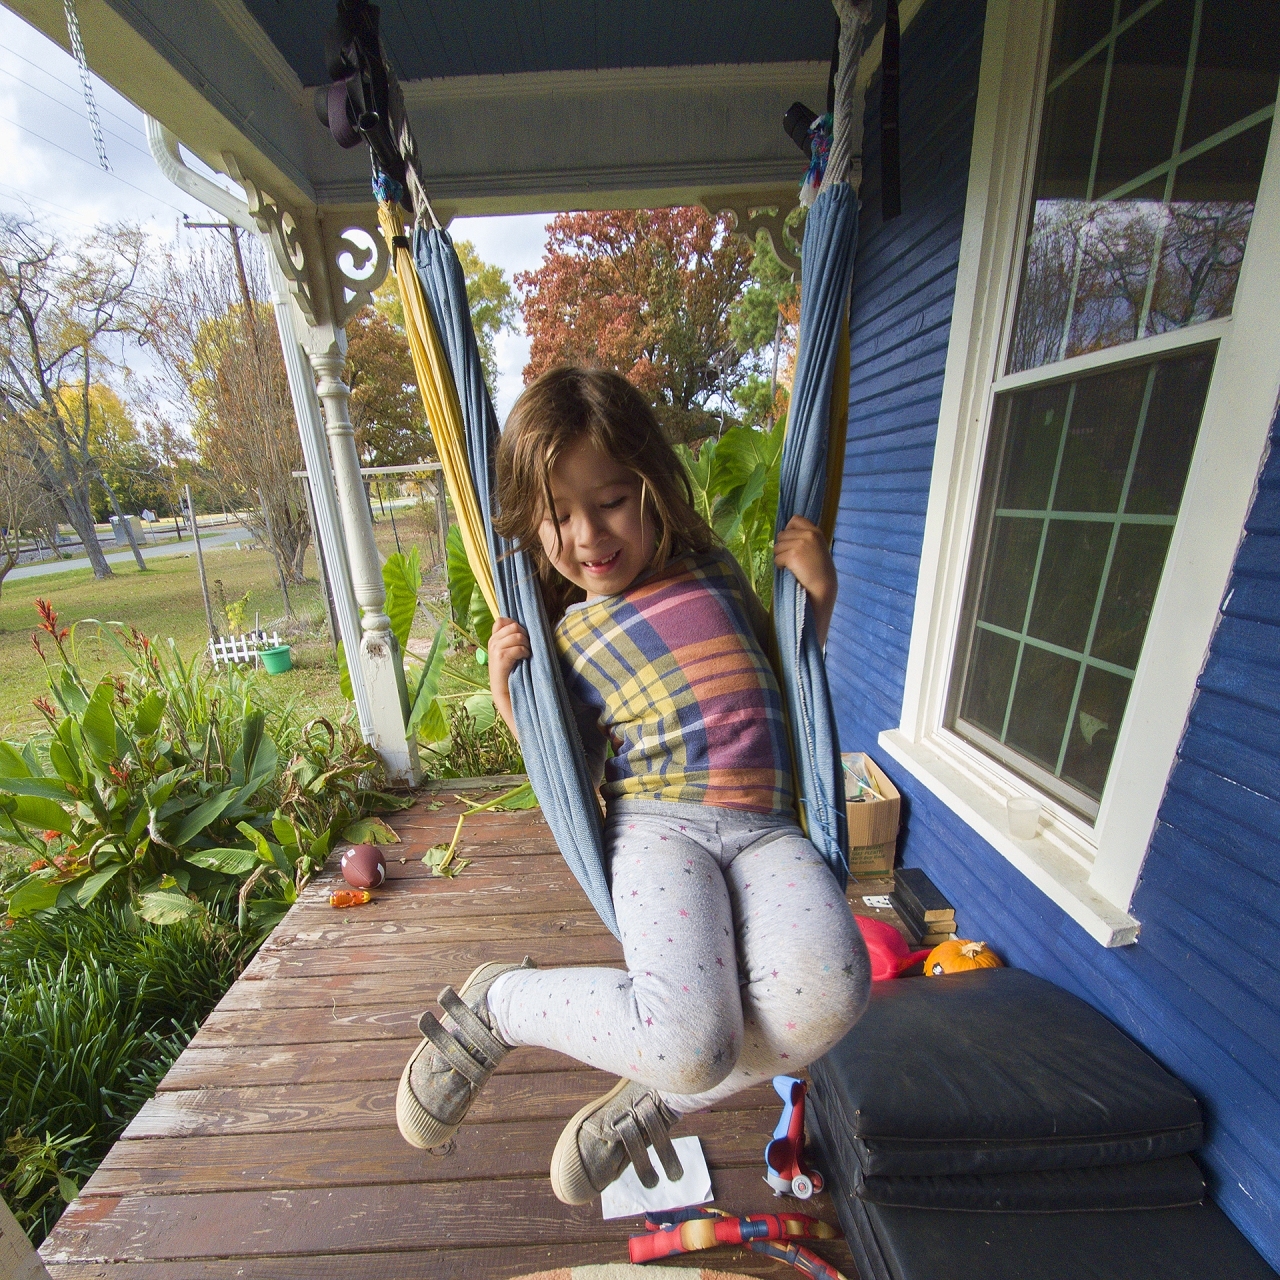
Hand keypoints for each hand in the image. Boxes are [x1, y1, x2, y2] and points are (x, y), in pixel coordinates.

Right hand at [488, 617, 530, 738]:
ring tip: (525, 654)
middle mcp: (492, 642)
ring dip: (526, 644)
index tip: (520, 636)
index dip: (514, 624)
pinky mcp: (500, 658)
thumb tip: (519, 626)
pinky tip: (524, 659)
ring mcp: (495, 650)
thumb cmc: (512, 673)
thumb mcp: (510, 653)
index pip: (501, 620)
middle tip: (526, 648)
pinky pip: (517, 647)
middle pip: (513, 626)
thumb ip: (512, 639)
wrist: (506, 693)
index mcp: (494, 639)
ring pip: (517, 635)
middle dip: (524, 635)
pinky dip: (524, 652)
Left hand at [774, 516, 837, 646]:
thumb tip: (783, 536)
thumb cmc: (820, 572)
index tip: (790, 542)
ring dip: (780, 557)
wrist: (823, 588)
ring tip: (792, 566)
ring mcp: (800, 544)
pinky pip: (777, 558)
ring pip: (777, 547)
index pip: (795, 519)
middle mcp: (808, 534)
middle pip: (782, 534)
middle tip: (791, 559)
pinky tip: (790, 571)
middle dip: (783, 547)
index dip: (788, 530)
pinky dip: (780, 566)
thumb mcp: (817, 548)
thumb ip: (805, 539)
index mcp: (815, 531)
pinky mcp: (792, 555)